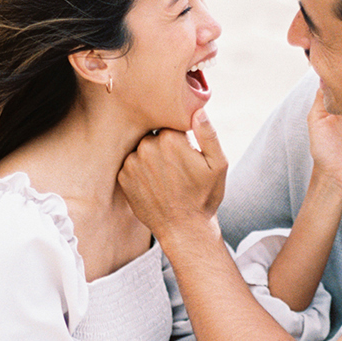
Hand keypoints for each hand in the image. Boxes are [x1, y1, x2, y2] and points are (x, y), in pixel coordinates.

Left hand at [118, 110, 227, 236]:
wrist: (184, 230)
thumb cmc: (204, 197)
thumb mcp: (218, 165)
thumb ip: (208, 134)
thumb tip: (197, 110)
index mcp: (169, 138)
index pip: (170, 122)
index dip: (179, 136)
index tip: (186, 151)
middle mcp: (146, 147)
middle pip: (153, 135)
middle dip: (164, 146)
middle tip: (177, 168)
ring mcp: (132, 163)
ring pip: (141, 150)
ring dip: (151, 158)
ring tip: (166, 178)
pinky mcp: (123, 178)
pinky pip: (131, 165)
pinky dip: (140, 172)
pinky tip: (154, 185)